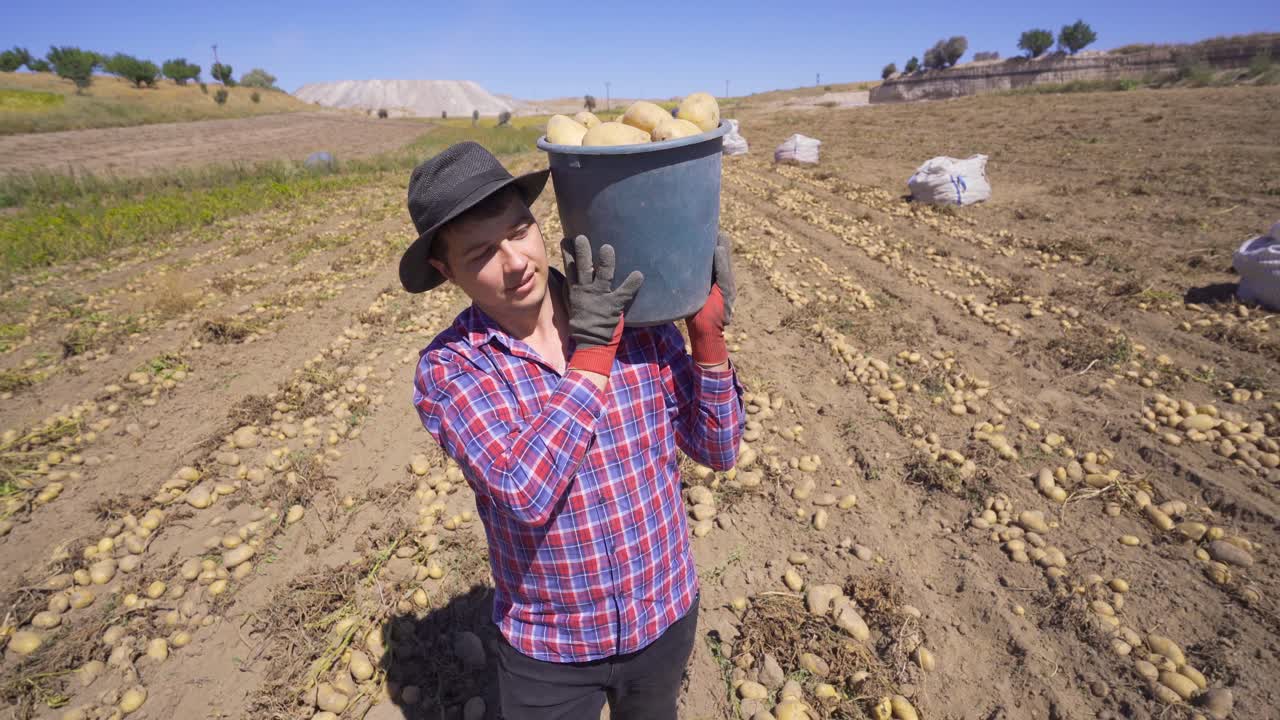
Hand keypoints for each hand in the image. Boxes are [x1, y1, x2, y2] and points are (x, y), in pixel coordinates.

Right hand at [561, 235, 644, 348]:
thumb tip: (564, 275)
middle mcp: (587, 290)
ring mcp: (601, 296)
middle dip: (582, 253)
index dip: (567, 254)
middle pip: (583, 268)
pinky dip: (632, 284)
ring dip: (606, 262)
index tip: (566, 240)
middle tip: (581, 238)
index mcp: (576, 289)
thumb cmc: (581, 319)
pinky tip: (638, 274)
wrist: (591, 340)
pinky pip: (624, 293)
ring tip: (607, 248)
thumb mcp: (571, 303)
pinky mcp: (614, 305)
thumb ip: (568, 288)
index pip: (570, 268)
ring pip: (603, 276)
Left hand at [686, 231, 734, 365]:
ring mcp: (727, 286)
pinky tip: (718, 249)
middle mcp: (723, 280)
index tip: (705, 226)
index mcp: (715, 279)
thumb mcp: (690, 294)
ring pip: (724, 261)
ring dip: (721, 246)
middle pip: (722, 255)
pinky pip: (724, 274)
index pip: (715, 256)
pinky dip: (721, 261)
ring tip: (716, 231)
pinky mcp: (726, 292)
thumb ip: (685, 281)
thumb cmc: (695, 315)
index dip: (711, 242)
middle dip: (718, 240)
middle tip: (709, 223)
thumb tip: (667, 268)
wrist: (705, 333)